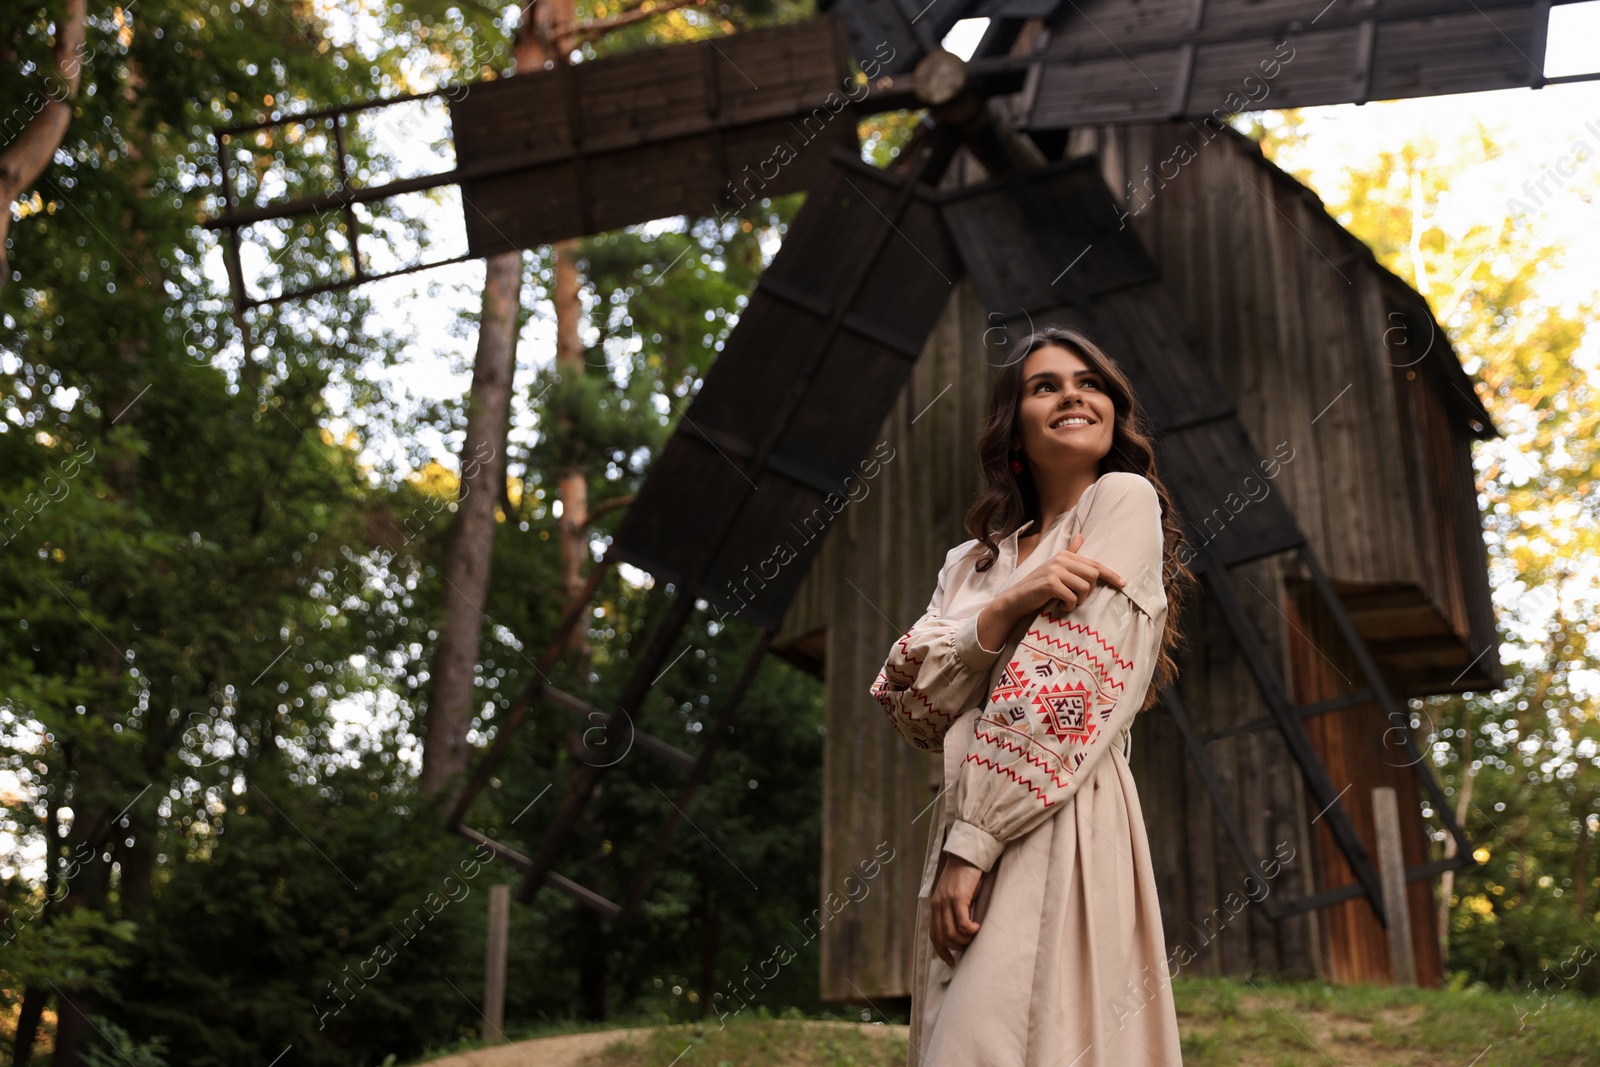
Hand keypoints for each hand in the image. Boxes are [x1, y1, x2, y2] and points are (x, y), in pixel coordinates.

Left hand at [929, 853, 983, 965]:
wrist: (967, 855)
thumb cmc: (965, 876)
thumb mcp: (956, 895)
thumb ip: (955, 911)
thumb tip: (964, 931)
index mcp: (936, 906)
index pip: (934, 935)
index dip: (941, 951)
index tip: (950, 962)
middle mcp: (938, 905)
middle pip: (943, 937)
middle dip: (957, 947)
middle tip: (969, 945)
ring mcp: (946, 901)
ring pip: (952, 933)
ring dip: (964, 940)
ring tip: (975, 936)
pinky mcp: (958, 897)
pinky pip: (962, 922)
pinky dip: (970, 930)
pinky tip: (978, 928)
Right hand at [1003, 531, 1124, 617]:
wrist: (1017, 598)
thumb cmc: (1039, 585)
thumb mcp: (1055, 567)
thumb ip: (1070, 552)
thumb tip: (1080, 535)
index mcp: (1065, 555)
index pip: (1094, 564)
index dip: (1110, 575)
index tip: (1123, 584)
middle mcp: (1061, 560)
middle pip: (1093, 576)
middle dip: (1089, 591)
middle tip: (1076, 598)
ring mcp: (1055, 571)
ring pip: (1085, 588)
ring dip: (1079, 601)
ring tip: (1067, 602)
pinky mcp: (1051, 584)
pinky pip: (1073, 598)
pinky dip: (1069, 606)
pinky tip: (1060, 606)